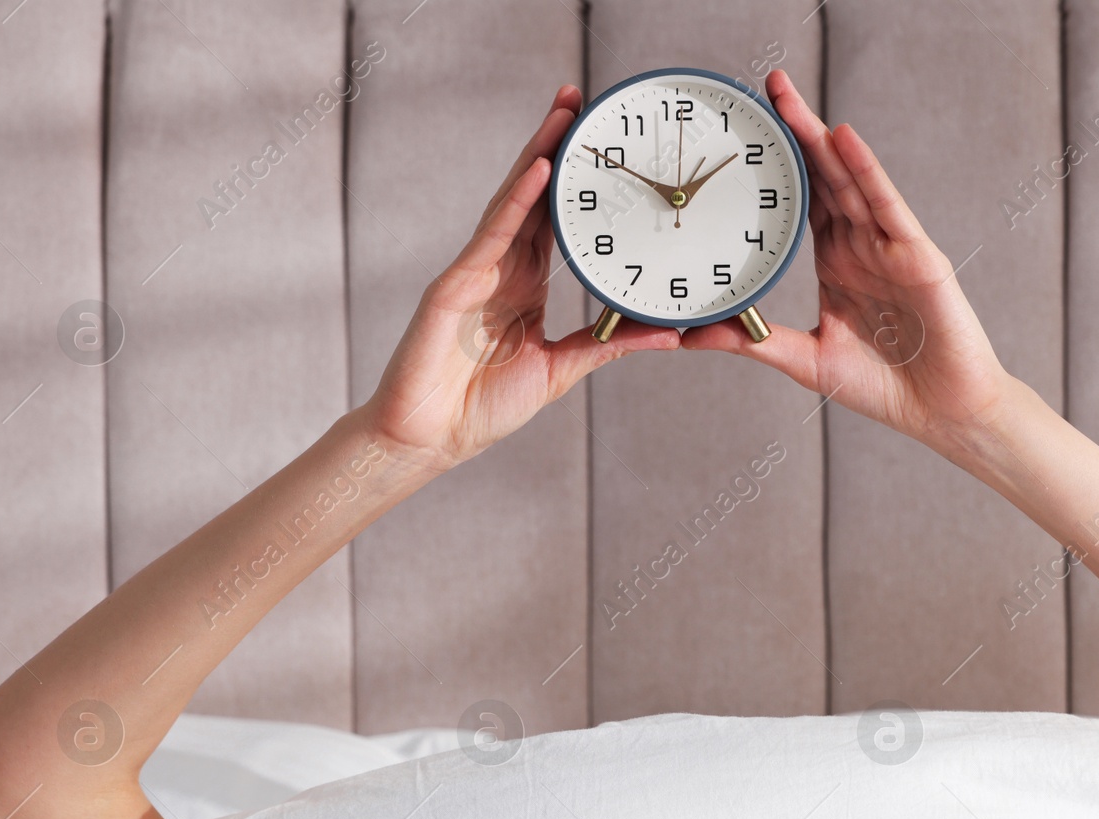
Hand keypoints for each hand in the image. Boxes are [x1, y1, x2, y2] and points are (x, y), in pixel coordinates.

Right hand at [362, 88, 679, 482]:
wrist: (430, 439)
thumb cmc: (482, 408)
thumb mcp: (562, 372)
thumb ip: (607, 347)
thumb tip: (668, 334)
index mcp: (522, 286)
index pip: (554, 221)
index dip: (576, 183)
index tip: (604, 146)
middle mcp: (499, 270)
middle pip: (532, 196)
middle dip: (555, 146)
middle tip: (582, 99)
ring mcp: (474, 273)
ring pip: (511, 202)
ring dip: (537, 155)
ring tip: (564, 113)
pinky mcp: (453, 287)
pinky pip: (491, 237)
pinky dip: (515, 202)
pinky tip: (537, 171)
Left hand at [680, 70, 1012, 463]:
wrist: (942, 414)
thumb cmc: (886, 386)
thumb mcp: (804, 360)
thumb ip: (751, 342)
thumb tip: (687, 336)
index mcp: (836, 262)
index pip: (800, 200)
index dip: (774, 165)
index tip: (741, 133)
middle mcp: (861, 246)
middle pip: (823, 176)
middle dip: (794, 131)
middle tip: (763, 88)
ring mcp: (890, 246)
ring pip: (849, 180)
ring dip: (820, 137)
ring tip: (789, 98)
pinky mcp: (917, 256)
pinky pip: (887, 206)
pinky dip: (866, 171)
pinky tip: (844, 138)